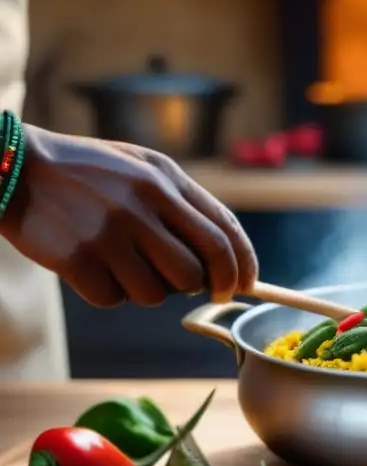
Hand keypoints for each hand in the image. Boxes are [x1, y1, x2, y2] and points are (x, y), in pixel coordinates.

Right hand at [0, 125, 257, 306]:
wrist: (13, 166)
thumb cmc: (90, 171)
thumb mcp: (145, 168)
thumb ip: (188, 203)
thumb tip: (231, 256)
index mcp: (163, 182)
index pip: (223, 236)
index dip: (243, 268)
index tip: (246, 285)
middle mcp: (140, 207)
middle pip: (196, 272)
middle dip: (203, 288)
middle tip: (195, 288)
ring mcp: (108, 234)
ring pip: (157, 293)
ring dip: (149, 289)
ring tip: (127, 264)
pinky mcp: (77, 259)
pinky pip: (113, 299)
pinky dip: (109, 292)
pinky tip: (94, 267)